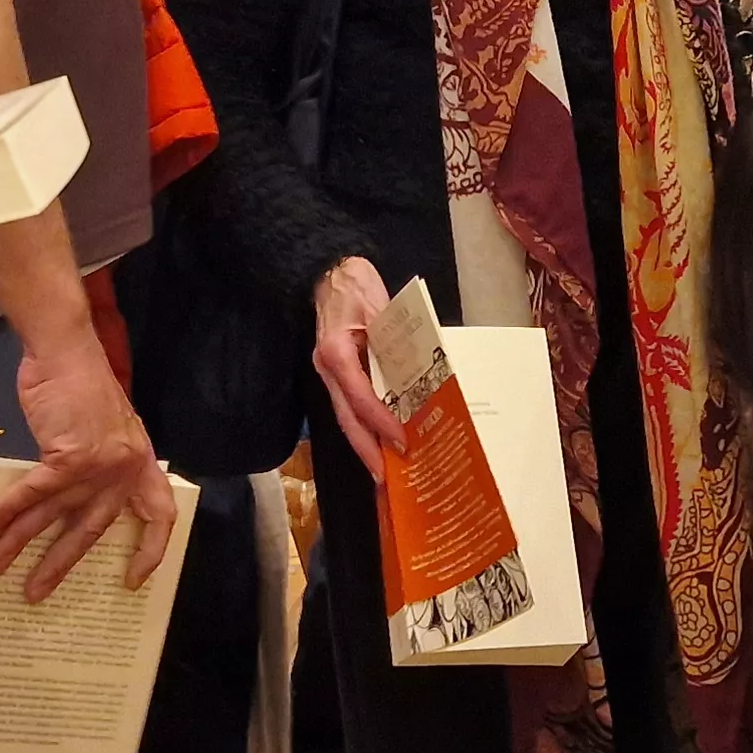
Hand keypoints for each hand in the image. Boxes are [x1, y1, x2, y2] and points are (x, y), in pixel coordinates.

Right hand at [0, 345, 177, 600]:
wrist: (66, 350)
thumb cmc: (81, 385)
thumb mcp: (107, 429)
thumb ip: (99, 466)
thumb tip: (68, 505)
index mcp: (140, 464)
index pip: (160, 516)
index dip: (150, 551)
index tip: (134, 580)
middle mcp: (125, 469)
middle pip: (92, 529)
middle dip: (60, 564)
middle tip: (36, 592)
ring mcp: (99, 465)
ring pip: (55, 516)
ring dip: (20, 543)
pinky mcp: (69, 456)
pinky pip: (34, 494)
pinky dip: (8, 511)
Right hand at [310, 259, 409, 479]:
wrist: (328, 271)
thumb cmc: (355, 285)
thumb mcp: (380, 306)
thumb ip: (399, 339)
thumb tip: (425, 371)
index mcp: (336, 352)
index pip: (360, 396)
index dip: (381, 422)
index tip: (403, 443)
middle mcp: (328, 368)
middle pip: (348, 418)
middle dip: (368, 451)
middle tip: (388, 481)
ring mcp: (329, 373)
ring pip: (347, 417)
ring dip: (366, 446)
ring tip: (387, 473)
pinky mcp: (337, 374)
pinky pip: (351, 406)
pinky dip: (367, 427)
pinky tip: (382, 443)